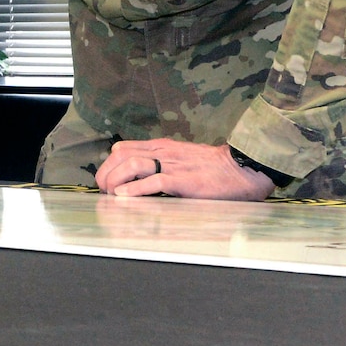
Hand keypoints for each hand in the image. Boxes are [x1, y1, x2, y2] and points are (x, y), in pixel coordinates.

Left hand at [95, 139, 273, 200]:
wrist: (241, 169)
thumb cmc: (213, 168)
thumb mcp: (182, 158)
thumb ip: (162, 163)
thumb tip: (139, 177)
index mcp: (162, 147)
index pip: (122, 149)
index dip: (107, 167)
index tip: (105, 184)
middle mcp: (164, 153)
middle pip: (121, 156)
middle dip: (105, 175)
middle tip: (104, 193)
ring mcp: (174, 166)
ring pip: (132, 165)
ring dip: (116, 182)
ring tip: (112, 197)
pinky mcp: (184, 181)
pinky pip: (154, 181)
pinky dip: (135, 190)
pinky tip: (125, 199)